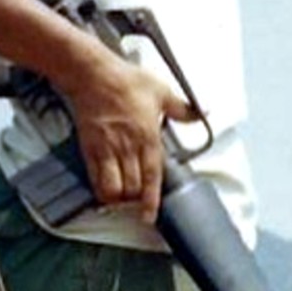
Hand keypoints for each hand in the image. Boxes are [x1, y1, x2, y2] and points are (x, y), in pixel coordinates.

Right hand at [59, 56, 200, 223]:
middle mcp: (128, 147)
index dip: (151, 201)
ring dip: (118, 199)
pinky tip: (105, 192)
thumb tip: (202, 113)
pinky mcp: (89, 148)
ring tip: (123, 199)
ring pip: (112, 188)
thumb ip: (183, 108)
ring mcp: (107, 149)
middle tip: (138, 204)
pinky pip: (95, 178)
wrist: (93, 75)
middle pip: (132, 188)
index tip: (149, 216)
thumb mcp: (161, 91)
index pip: (152, 178)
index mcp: (148, 136)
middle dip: (135, 201)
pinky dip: (100, 190)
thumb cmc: (126, 81)